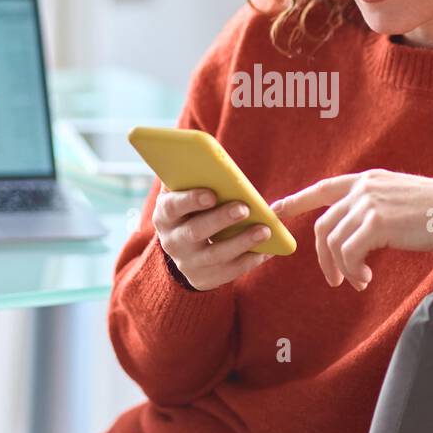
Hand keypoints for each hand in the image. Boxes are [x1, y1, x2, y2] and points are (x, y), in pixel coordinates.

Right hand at [153, 186, 274, 290]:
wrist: (183, 249)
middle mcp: (173, 241)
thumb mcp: (185, 194)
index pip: (173, 207)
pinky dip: (249, 260)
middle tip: (244, 208)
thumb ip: (193, 176)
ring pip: (216, 254)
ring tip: (265, 230)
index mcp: (165, 215)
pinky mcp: (204, 278)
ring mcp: (188, 263)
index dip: (191, 200)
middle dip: (221, 219)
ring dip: (241, 242)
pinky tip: (267, 250)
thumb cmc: (191, 210)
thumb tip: (213, 153)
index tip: (212, 194)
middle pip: (196, 231)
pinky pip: (229, 272)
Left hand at [270, 169, 432, 289]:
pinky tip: (366, 280)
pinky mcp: (377, 222)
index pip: (323, 188)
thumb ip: (372, 208)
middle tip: (334, 280)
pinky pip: (349, 253)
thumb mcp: (397, 201)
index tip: (276, 209)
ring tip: (358, 282)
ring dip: (342, 269)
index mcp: (367, 181)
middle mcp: (364, 188)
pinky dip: (352, 271)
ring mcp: (369, 203)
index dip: (297, 199)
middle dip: (323, 257)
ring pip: (334, 243)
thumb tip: (351, 234)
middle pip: (323, 225)